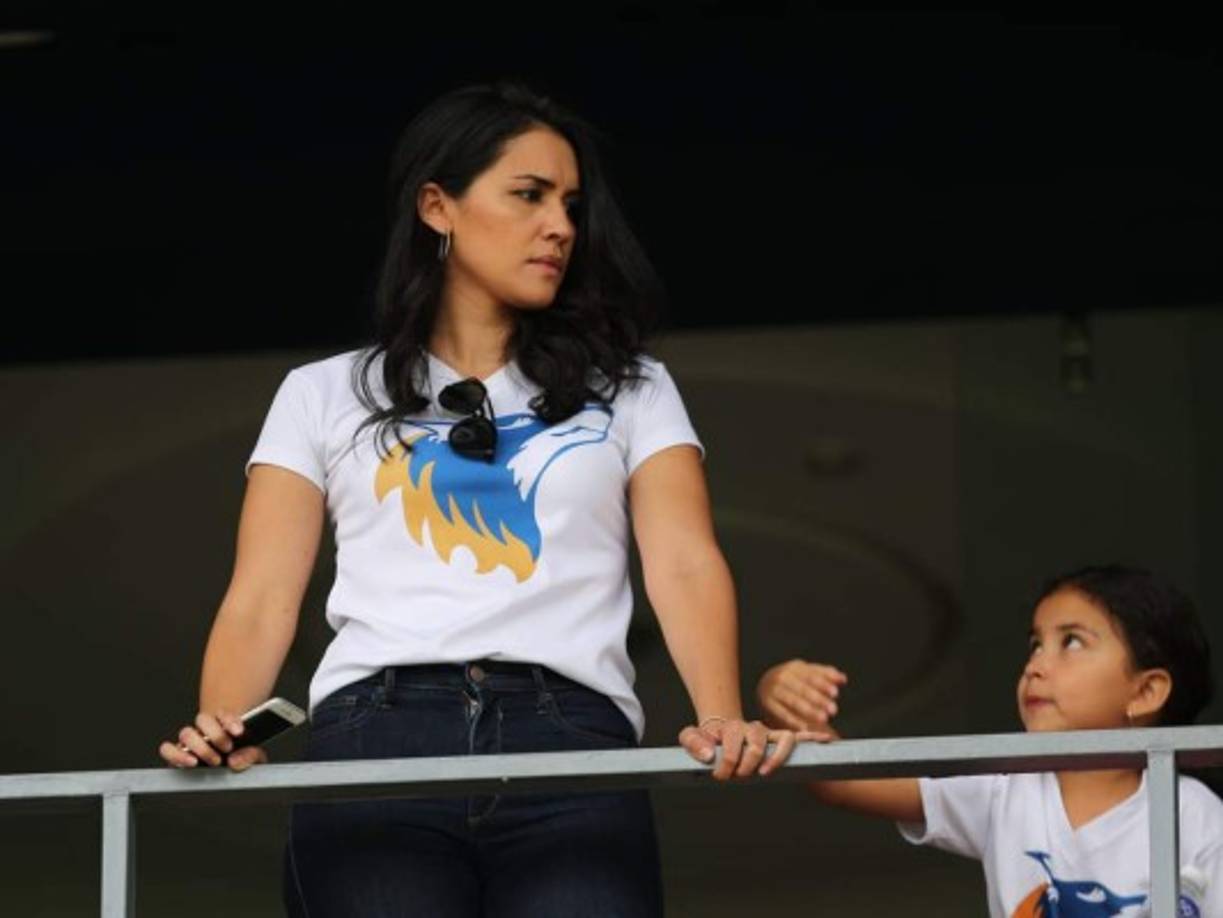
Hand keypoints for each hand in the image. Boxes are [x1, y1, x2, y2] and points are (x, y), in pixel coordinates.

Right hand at [158, 711, 266, 771]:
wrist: (228, 771)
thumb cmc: (241, 760)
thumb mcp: (253, 757)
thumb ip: (251, 755)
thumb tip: (235, 760)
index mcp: (223, 723)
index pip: (223, 713)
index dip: (230, 720)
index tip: (238, 731)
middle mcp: (204, 730)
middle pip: (203, 719)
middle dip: (216, 734)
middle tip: (228, 748)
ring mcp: (189, 742)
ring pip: (186, 733)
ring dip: (200, 747)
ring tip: (215, 760)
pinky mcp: (176, 755)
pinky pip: (167, 749)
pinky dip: (175, 755)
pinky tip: (191, 762)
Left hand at [678, 717, 830, 779]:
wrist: (719, 734)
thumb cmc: (706, 740)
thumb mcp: (691, 738)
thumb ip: (693, 742)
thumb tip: (708, 755)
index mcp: (733, 728)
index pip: (734, 740)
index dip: (727, 759)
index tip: (720, 774)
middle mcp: (753, 728)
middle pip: (758, 741)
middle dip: (747, 762)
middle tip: (738, 775)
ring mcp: (768, 734)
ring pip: (783, 739)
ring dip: (776, 758)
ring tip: (765, 772)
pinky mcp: (778, 740)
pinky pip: (799, 737)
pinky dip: (812, 737)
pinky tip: (826, 741)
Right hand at [756, 659, 847, 730]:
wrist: (766, 687)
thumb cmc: (795, 681)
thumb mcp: (808, 674)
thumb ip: (826, 675)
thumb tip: (843, 679)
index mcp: (795, 668)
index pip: (811, 675)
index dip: (823, 683)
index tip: (835, 693)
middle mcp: (782, 677)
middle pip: (802, 688)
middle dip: (819, 699)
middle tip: (834, 710)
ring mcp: (774, 690)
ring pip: (793, 701)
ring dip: (809, 710)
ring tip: (823, 719)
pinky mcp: (767, 704)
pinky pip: (782, 713)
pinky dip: (794, 721)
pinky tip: (806, 728)